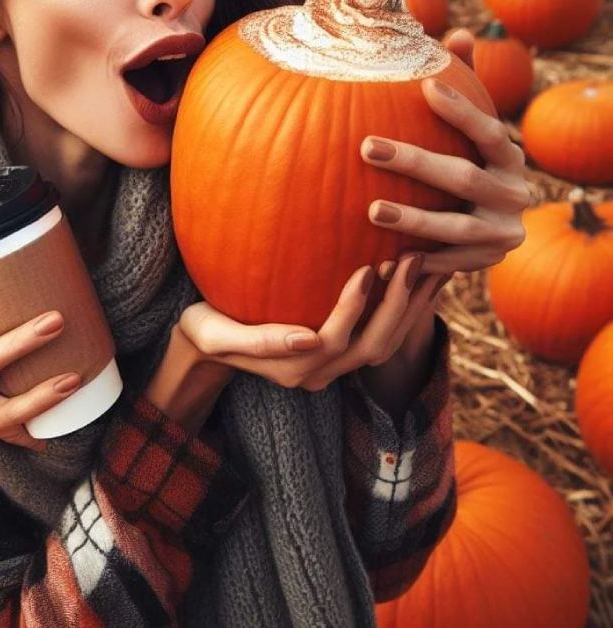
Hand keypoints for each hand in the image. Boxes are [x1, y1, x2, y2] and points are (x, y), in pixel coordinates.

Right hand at [176, 256, 447, 393]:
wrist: (203, 348)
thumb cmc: (204, 330)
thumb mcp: (217, 334)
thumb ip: (260, 341)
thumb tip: (308, 338)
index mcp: (292, 369)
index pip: (336, 341)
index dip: (356, 307)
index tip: (369, 265)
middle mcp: (319, 373)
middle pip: (373, 347)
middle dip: (397, 305)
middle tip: (411, 258)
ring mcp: (331, 366)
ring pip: (386, 344)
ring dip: (410, 308)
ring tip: (428, 265)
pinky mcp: (336, 351)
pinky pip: (381, 334)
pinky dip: (404, 309)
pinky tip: (417, 277)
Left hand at [362, 29, 529, 274]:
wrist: (493, 230)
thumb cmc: (469, 162)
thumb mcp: (470, 131)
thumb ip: (466, 85)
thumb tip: (461, 33)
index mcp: (510, 158)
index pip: (489, 131)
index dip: (461, 109)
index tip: (424, 86)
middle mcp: (515, 195)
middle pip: (464, 178)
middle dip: (415, 162)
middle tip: (366, 147)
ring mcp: (504, 234)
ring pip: (457, 228)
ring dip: (414, 220)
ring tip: (372, 210)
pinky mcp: (486, 264)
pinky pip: (450, 265)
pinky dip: (419, 261)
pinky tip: (382, 257)